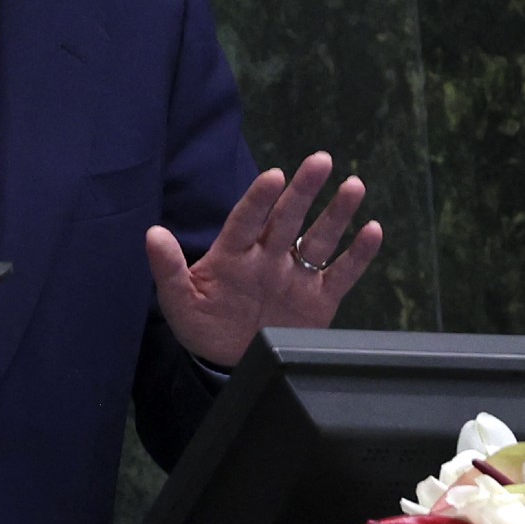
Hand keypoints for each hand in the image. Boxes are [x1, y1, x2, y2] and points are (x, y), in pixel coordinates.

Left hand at [145, 151, 382, 366]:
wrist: (230, 363)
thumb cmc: (203, 325)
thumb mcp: (179, 301)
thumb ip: (168, 269)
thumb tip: (152, 233)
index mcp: (234, 253)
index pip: (248, 219)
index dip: (260, 199)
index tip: (274, 176)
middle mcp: (269, 256)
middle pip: (288, 217)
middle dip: (304, 189)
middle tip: (320, 160)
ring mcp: (296, 275)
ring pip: (319, 238)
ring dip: (337, 213)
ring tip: (354, 184)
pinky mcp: (319, 299)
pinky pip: (341, 273)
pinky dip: (358, 255)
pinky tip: (372, 230)